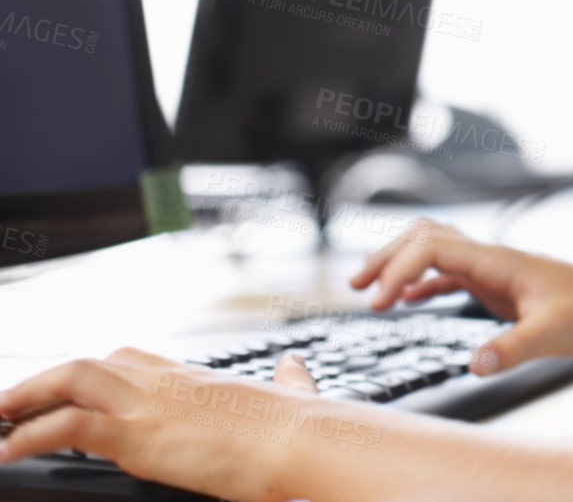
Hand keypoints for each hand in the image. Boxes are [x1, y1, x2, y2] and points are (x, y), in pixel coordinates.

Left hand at [0, 348, 371, 501]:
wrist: (302, 441)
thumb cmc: (300, 428)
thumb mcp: (291, 396)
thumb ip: (290, 381)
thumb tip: (295, 368)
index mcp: (195, 378)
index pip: (132, 361)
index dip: (96, 374)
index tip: (69, 392)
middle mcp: (166, 381)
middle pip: (92, 363)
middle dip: (45, 382)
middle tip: (10, 405)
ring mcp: (149, 403)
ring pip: (71, 379)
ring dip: (25, 398)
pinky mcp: (138, 433)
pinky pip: (68, 426)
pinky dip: (31, 435)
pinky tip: (8, 452)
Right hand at [350, 218, 572, 373]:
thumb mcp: (553, 336)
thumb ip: (513, 348)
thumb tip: (474, 365)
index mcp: (499, 260)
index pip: (434, 247)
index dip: (398, 268)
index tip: (378, 304)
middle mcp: (491, 258)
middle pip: (426, 237)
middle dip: (388, 256)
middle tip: (356, 289)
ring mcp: (493, 269)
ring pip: (436, 250)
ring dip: (401, 263)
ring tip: (368, 291)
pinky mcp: (498, 285)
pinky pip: (450, 274)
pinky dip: (422, 282)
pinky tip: (406, 300)